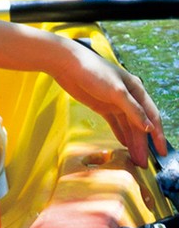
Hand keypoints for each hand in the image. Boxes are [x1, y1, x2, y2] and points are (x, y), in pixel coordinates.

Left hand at [53, 38, 166, 166]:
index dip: (158, 135)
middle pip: (139, 124)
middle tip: (143, 164)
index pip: (152, 116)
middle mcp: (129, 97)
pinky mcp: (102, 106)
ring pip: (128, 125)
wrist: (67, 64)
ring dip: (132, 142)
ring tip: (135, 160)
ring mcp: (115, 102)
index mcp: (137, 90)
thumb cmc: (94, 72)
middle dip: (142, 144)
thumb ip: (133, 110)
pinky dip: (120, 134)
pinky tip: (124, 145)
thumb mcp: (116, 92)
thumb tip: (149, 128)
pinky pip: (115, 123)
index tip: (161, 152)